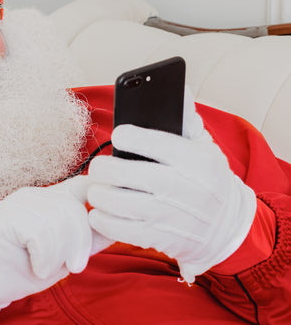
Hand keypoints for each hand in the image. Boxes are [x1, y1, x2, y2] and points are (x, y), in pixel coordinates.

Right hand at [0, 176, 94, 324]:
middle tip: (73, 266)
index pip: (86, 185)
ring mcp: (18, 203)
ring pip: (59, 220)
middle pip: (76, 207)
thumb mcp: (64, 254)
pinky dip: (44, 257)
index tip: (106, 226)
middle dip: (80, 242)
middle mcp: (34, 195)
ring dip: (59, 254)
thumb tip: (119, 228)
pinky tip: (34, 266)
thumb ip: (87, 239)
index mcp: (50, 199)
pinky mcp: (5, 217)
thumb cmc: (22, 269)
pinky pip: (41, 233)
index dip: (101, 200)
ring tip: (46, 267)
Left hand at [87, 96, 255, 281]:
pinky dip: (102, 219)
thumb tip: (178, 86)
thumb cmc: (208, 179)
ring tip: (98, 188)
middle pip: (126, 173)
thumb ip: (187, 119)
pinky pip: (117, 229)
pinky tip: (102, 210)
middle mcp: (182, 188)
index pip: (153, 142)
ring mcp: (168, 216)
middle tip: (100, 167)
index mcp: (195, 160)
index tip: (120, 135)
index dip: (128, 136)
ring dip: (99, 194)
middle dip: (104, 168)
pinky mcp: (157, 238)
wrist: (226, 227)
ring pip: (117, 202)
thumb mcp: (205, 147)